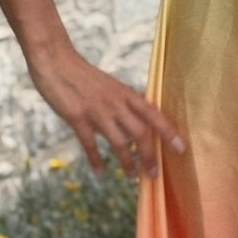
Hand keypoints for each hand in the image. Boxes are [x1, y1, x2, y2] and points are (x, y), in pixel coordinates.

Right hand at [27, 46, 186, 179]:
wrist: (56, 61)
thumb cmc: (82, 75)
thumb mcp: (110, 86)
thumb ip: (122, 102)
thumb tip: (137, 120)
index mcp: (125, 93)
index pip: (153, 114)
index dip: (168, 132)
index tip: (181, 148)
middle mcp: (115, 103)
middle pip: (141, 133)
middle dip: (149, 156)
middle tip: (154, 174)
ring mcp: (97, 112)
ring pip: (119, 143)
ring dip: (128, 162)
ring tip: (131, 176)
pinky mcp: (77, 118)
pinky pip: (90, 145)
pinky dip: (96, 161)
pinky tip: (100, 172)